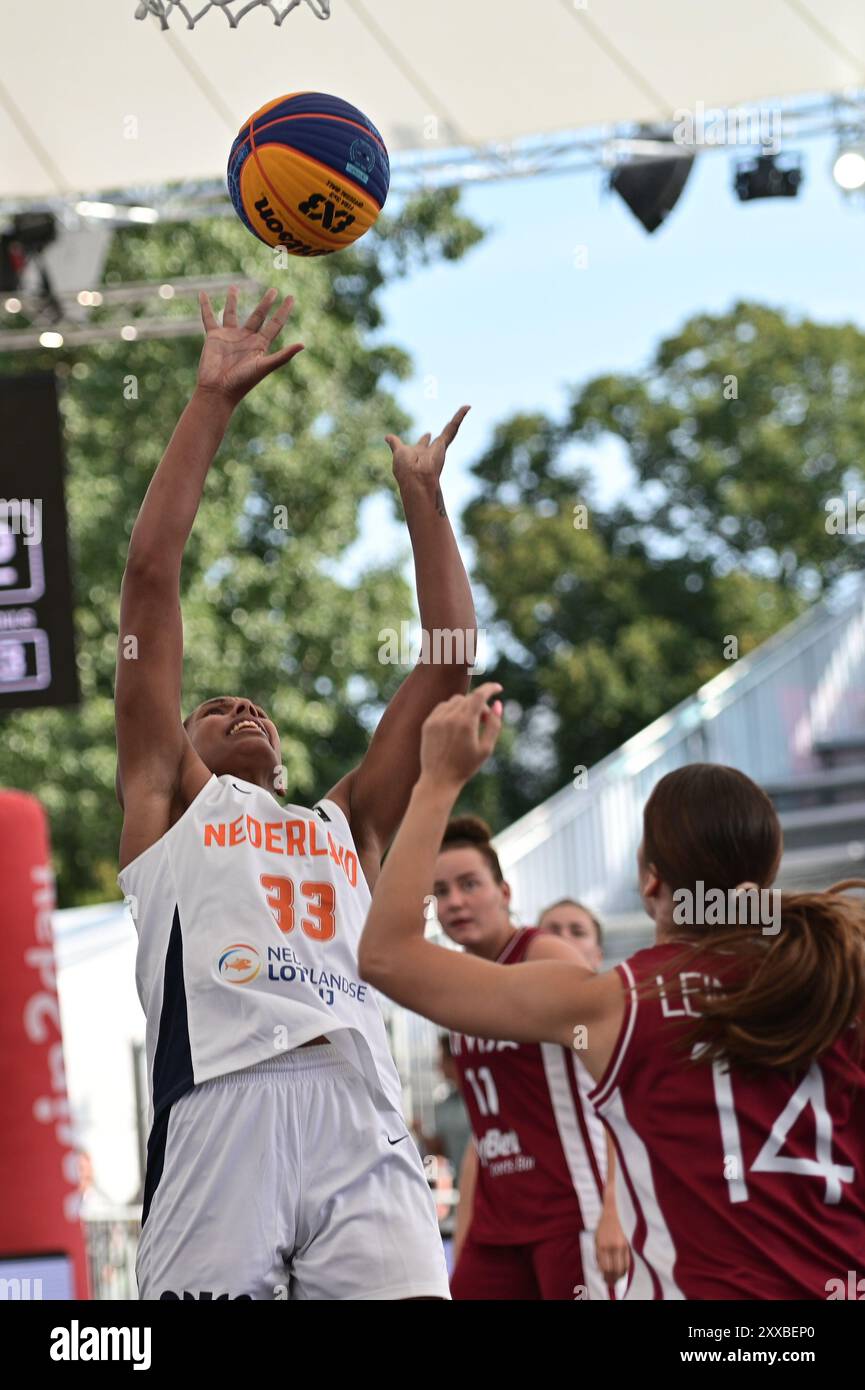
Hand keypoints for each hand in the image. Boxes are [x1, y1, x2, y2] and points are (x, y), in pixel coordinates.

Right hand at [196, 286, 303, 405]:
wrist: (219, 391)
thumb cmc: (243, 382)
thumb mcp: (264, 366)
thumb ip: (283, 355)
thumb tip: (303, 344)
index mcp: (260, 345)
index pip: (275, 324)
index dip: (283, 311)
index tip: (291, 297)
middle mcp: (246, 339)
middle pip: (258, 316)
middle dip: (266, 303)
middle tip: (274, 290)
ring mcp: (230, 337)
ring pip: (231, 313)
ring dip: (232, 300)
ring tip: (234, 287)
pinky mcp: (214, 337)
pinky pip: (209, 318)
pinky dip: (205, 306)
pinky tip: (202, 293)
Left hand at [384, 406, 469, 489]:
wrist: (416, 478)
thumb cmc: (405, 468)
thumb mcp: (399, 451)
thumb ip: (395, 443)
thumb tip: (387, 436)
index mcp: (418, 454)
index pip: (423, 444)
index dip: (425, 440)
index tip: (428, 433)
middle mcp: (430, 451)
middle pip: (438, 440)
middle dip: (446, 435)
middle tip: (448, 426)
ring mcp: (439, 448)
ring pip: (450, 430)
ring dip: (459, 418)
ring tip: (466, 407)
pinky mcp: (444, 443)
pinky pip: (453, 427)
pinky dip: (460, 415)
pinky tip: (467, 406)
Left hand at [419, 682, 502, 788]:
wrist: (439, 780)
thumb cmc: (466, 766)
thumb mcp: (486, 748)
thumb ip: (494, 725)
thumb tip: (498, 704)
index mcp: (466, 723)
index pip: (479, 695)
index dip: (490, 688)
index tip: (498, 688)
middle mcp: (450, 717)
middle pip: (469, 698)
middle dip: (480, 705)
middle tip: (485, 720)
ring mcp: (436, 719)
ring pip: (455, 701)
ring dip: (466, 707)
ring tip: (470, 724)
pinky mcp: (427, 723)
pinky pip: (442, 707)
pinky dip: (452, 710)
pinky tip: (456, 725)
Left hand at [595, 1205, 629, 1285]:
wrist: (614, 1208)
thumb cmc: (605, 1224)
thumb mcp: (597, 1237)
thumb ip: (598, 1253)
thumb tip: (601, 1269)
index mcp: (600, 1245)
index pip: (604, 1268)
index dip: (606, 1276)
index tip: (606, 1280)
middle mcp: (610, 1246)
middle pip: (613, 1270)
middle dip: (613, 1279)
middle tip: (612, 1282)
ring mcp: (621, 1245)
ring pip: (622, 1268)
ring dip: (620, 1275)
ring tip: (618, 1278)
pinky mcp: (628, 1243)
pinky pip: (628, 1261)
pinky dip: (626, 1268)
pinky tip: (624, 1270)